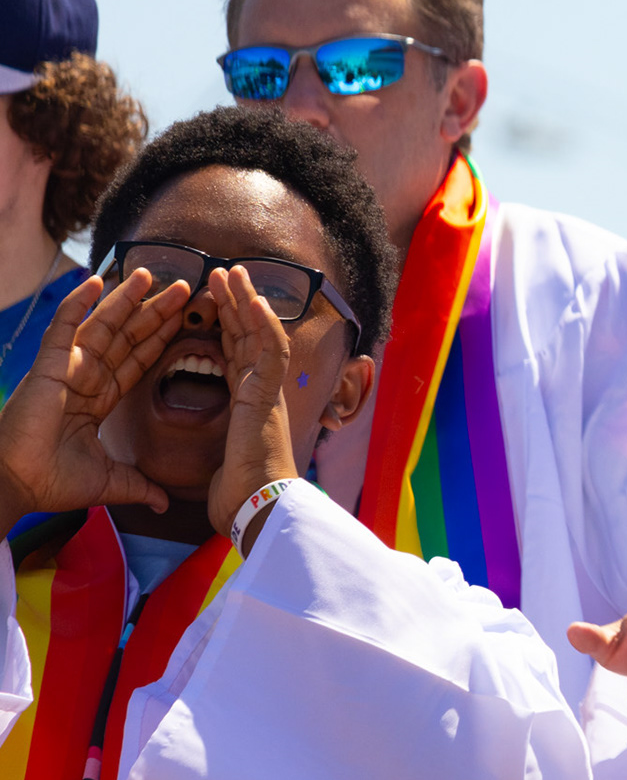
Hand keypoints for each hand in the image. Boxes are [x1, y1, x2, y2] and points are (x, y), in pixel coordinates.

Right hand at [0, 271, 189, 525]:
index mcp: (100, 398)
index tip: (188, 319)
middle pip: (129, 337)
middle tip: (185, 287)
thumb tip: (164, 503)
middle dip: (156, 312)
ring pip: (104, 325)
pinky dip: (79, 304)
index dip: (162, 339)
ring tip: (151, 273)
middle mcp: (87, 378)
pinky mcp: (49, 366)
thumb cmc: (54, 482)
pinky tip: (96, 281)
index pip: (139, 361)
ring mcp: (68, 368)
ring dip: (126, 299)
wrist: (19, 486)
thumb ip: (140, 486)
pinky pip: (66, 328)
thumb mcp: (111, 482)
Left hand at [205, 266, 299, 540]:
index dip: (227, 326)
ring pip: (258, 335)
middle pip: (247, 337)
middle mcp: (260, 393)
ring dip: (246, 301)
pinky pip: (268, 351)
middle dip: (235, 303)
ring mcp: (266, 392)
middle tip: (223, 273)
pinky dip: (263, 324)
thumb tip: (204, 472)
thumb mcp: (217, 467)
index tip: (215, 302)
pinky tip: (253, 299)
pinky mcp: (266, 395)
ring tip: (232, 272)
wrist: (257, 508)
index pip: (236, 355)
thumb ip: (216, 456)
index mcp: (247, 405)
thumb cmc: (239, 495)